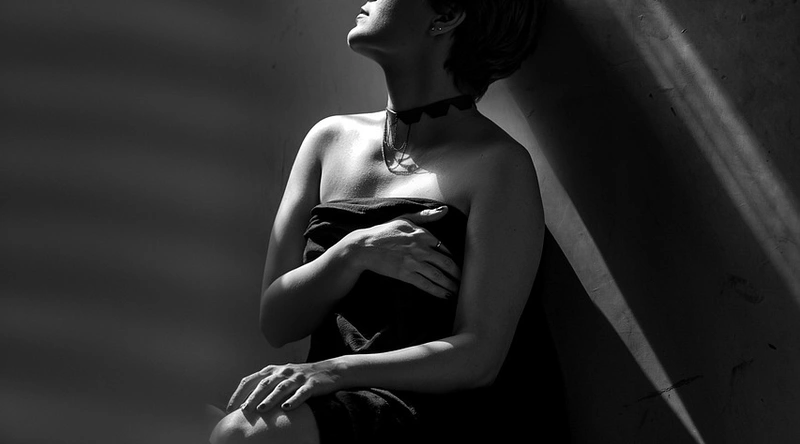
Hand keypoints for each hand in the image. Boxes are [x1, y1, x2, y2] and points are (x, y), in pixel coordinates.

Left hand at [227, 361, 340, 412]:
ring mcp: (298, 377)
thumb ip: (266, 386)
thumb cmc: (301, 378)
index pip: (251, 380)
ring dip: (271, 399)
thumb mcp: (282, 377)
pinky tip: (287, 408)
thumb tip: (244, 404)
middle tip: (243, 410)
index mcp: (273, 370)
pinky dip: (294, 400)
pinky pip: (302, 393)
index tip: (230, 407)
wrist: (330, 370)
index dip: (240, 393)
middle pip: (265, 384)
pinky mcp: (312, 384)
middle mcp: (284, 372)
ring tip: (261, 409)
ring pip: (282, 388)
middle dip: (253, 397)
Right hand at [345, 205, 460, 298]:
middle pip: (446, 263)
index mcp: (422, 234)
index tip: (459, 265)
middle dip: (457, 274)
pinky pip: (426, 284)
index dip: (454, 258)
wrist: (365, 246)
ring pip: (438, 276)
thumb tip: (445, 210)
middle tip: (464, 281)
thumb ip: (426, 216)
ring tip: (458, 291)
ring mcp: (414, 262)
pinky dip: (437, 291)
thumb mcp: (405, 219)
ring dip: (450, 285)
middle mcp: (421, 248)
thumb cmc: (384, 232)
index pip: (445, 247)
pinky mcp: (405, 274)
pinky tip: (445, 296)